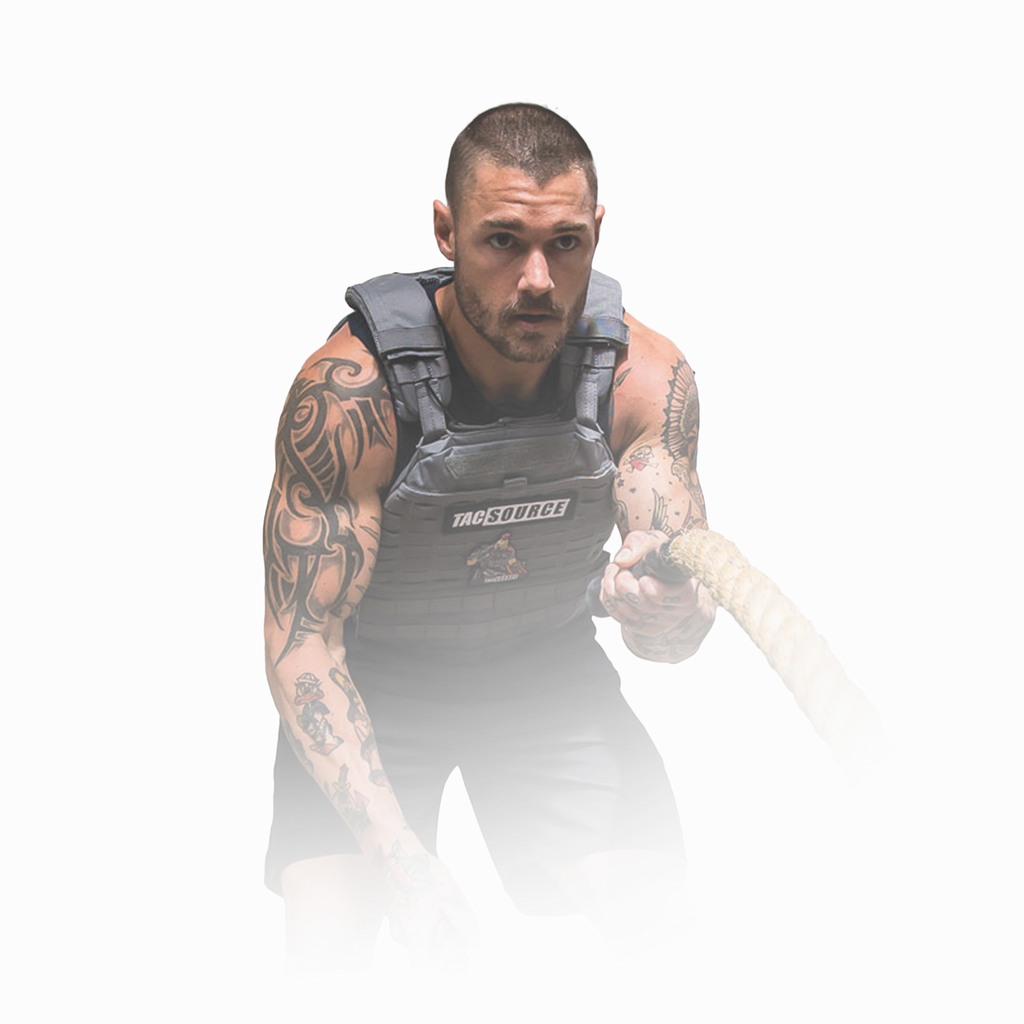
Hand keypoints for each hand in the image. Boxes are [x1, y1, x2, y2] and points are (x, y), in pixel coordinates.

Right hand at [376, 839, 481, 976]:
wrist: (397, 854)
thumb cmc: (421, 871)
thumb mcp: (452, 894)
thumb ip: (466, 922)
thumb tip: (475, 943)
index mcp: (414, 934)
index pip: (423, 970)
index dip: (439, 970)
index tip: (451, 961)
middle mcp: (401, 935)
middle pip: (423, 956)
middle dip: (439, 945)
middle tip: (449, 924)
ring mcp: (396, 928)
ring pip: (418, 942)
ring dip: (431, 932)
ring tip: (437, 909)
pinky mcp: (396, 919)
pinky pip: (413, 931)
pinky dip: (424, 924)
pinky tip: (429, 905)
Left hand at [600, 530, 702, 635]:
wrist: (657, 576)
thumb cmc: (656, 557)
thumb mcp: (653, 542)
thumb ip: (638, 543)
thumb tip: (622, 560)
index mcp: (687, 588)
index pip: (677, 597)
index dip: (657, 591)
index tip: (643, 580)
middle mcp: (678, 610)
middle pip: (646, 605)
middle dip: (624, 585)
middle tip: (619, 570)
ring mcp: (661, 623)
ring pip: (631, 614)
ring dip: (612, 592)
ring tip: (614, 574)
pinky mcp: (646, 630)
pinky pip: (622, 619)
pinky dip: (610, 603)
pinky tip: (612, 589)